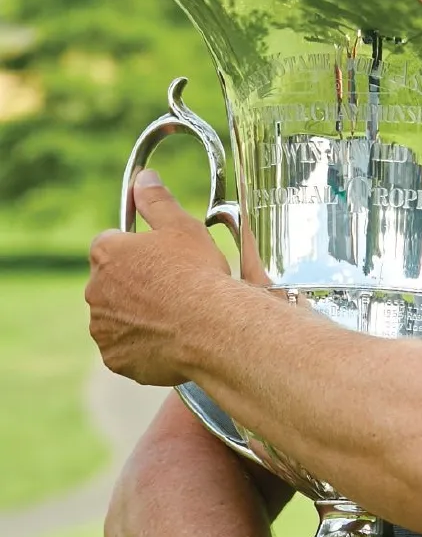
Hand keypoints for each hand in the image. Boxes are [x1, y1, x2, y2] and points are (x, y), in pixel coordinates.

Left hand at [86, 169, 231, 384]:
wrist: (211, 327)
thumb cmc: (197, 274)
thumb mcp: (182, 227)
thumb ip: (157, 201)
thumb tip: (143, 178)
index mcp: (106, 254)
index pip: (109, 245)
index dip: (136, 252)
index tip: (160, 260)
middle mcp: (95, 291)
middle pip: (111, 284)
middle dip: (134, 286)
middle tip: (172, 290)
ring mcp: (103, 328)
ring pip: (117, 319)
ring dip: (137, 317)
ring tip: (175, 318)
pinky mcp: (115, 359)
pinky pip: (126, 350)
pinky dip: (143, 347)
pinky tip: (170, 341)